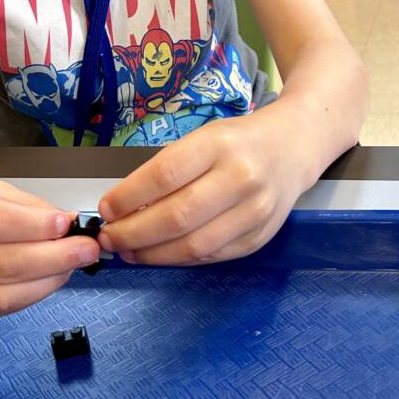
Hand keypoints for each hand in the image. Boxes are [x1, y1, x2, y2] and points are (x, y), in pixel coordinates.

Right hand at [0, 175, 98, 322]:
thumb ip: (22, 206)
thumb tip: (64, 222)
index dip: (35, 227)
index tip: (67, 224)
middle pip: (2, 265)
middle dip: (55, 259)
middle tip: (86, 249)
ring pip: (1, 297)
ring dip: (47, 283)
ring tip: (72, 266)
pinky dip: (28, 298)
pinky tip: (45, 280)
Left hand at [97, 107, 313, 265]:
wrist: (294, 148)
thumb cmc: (239, 141)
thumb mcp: (204, 138)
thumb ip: (169, 170)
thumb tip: (122, 208)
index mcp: (219, 145)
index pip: (164, 175)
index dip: (128, 197)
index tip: (105, 209)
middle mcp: (240, 178)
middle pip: (176, 217)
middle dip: (133, 233)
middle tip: (108, 238)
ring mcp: (254, 212)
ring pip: (193, 245)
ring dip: (152, 254)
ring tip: (128, 251)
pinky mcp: (260, 238)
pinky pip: (211, 257)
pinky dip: (179, 259)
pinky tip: (160, 254)